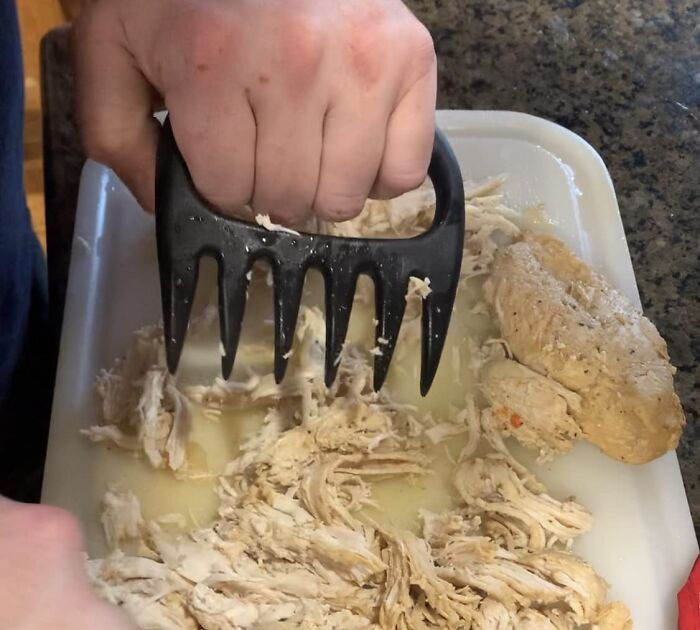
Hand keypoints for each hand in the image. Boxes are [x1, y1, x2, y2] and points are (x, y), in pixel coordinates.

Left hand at [73, 0, 436, 222]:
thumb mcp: (115, 47)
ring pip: (345, 197)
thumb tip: (165, 204)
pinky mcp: (411, 59)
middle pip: (288, 199)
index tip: (220, 154)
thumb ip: (115, 132)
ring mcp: (361, 61)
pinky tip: (352, 142)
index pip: (229, 190)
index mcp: (213, 62)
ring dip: (322, 188)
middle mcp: (295, 60)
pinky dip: (378, 174)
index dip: (220, 184)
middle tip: (264, 151)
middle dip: (269, 191)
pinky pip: (403, 173)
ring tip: (308, 146)